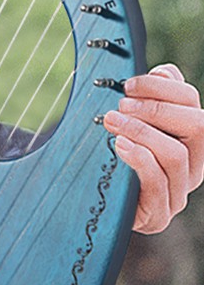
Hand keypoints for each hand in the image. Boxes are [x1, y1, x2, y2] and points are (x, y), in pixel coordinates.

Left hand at [103, 63, 203, 233]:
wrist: (92, 207)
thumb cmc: (111, 160)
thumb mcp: (129, 128)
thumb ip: (149, 101)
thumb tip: (164, 70)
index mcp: (191, 139)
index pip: (192, 103)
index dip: (164, 87)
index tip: (129, 84)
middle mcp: (195, 165)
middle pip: (199, 126)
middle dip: (157, 109)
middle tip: (120, 105)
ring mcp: (179, 193)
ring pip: (178, 155)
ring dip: (142, 132)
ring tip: (112, 122)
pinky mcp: (159, 215)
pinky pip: (159, 184)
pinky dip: (139, 159)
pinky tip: (119, 146)